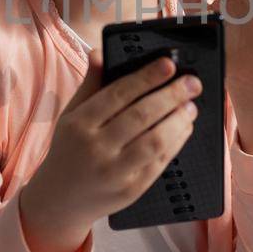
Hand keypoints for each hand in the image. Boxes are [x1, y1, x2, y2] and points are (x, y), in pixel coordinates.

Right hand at [19, 50, 203, 251]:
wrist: (60, 199)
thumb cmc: (70, 149)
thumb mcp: (71, 115)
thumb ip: (90, 84)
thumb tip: (99, 52)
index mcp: (79, 124)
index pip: (118, 94)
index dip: (147, 77)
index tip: (169, 65)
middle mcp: (96, 148)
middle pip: (141, 116)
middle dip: (172, 95)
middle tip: (192, 83)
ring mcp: (114, 172)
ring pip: (156, 140)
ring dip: (179, 120)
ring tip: (190, 106)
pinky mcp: (131, 190)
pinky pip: (160, 162)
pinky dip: (176, 142)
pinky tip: (183, 128)